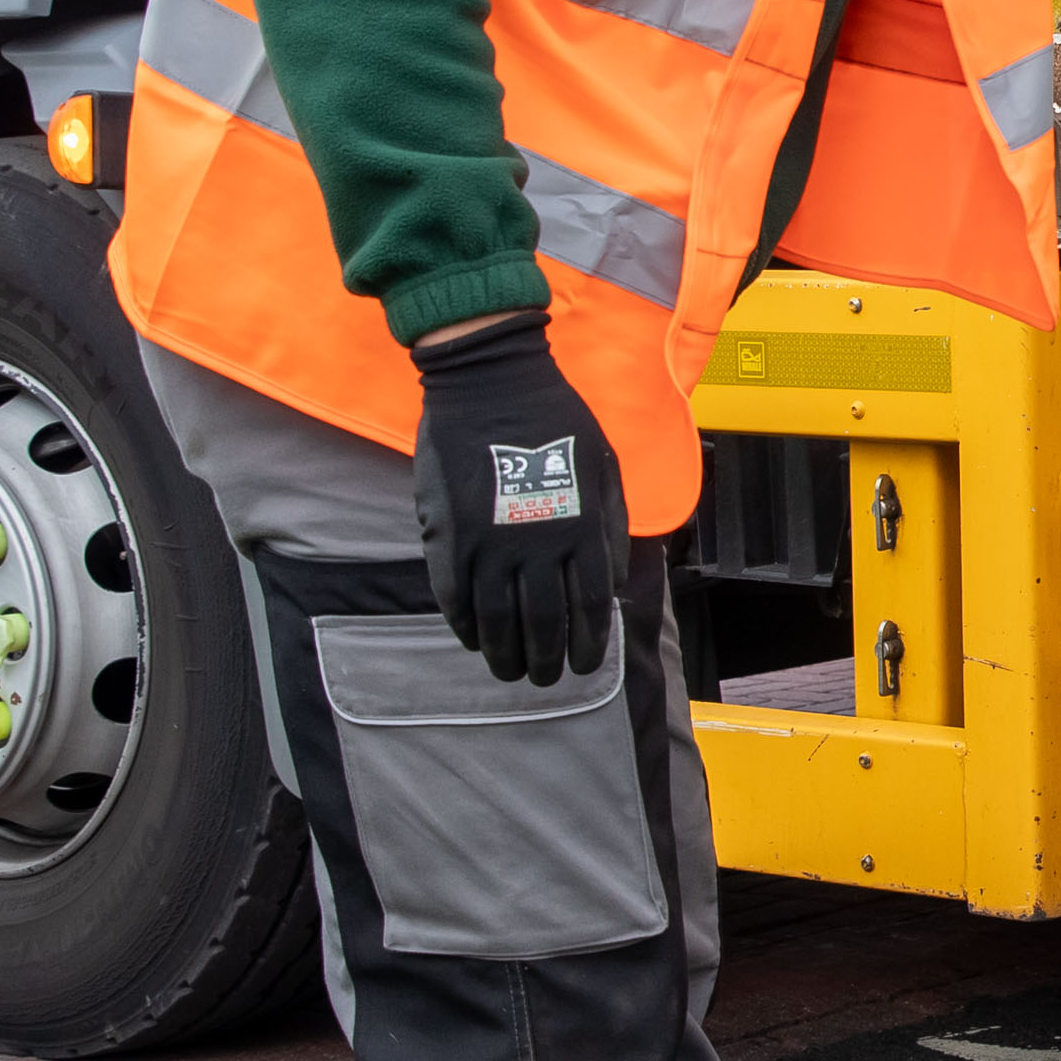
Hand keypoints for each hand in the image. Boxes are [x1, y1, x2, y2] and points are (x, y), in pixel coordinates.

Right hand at [410, 311, 621, 685]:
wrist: (492, 381)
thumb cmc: (556, 420)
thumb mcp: (605, 467)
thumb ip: (610, 527)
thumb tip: (612, 583)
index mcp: (583, 529)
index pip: (589, 609)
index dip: (588, 645)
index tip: (584, 665)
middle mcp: (538, 545)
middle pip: (545, 625)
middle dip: (547, 662)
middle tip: (545, 678)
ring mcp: (490, 544)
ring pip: (498, 622)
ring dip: (505, 655)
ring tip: (510, 672)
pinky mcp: (448, 537)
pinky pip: (454, 598)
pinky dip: (464, 626)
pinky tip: (472, 639)